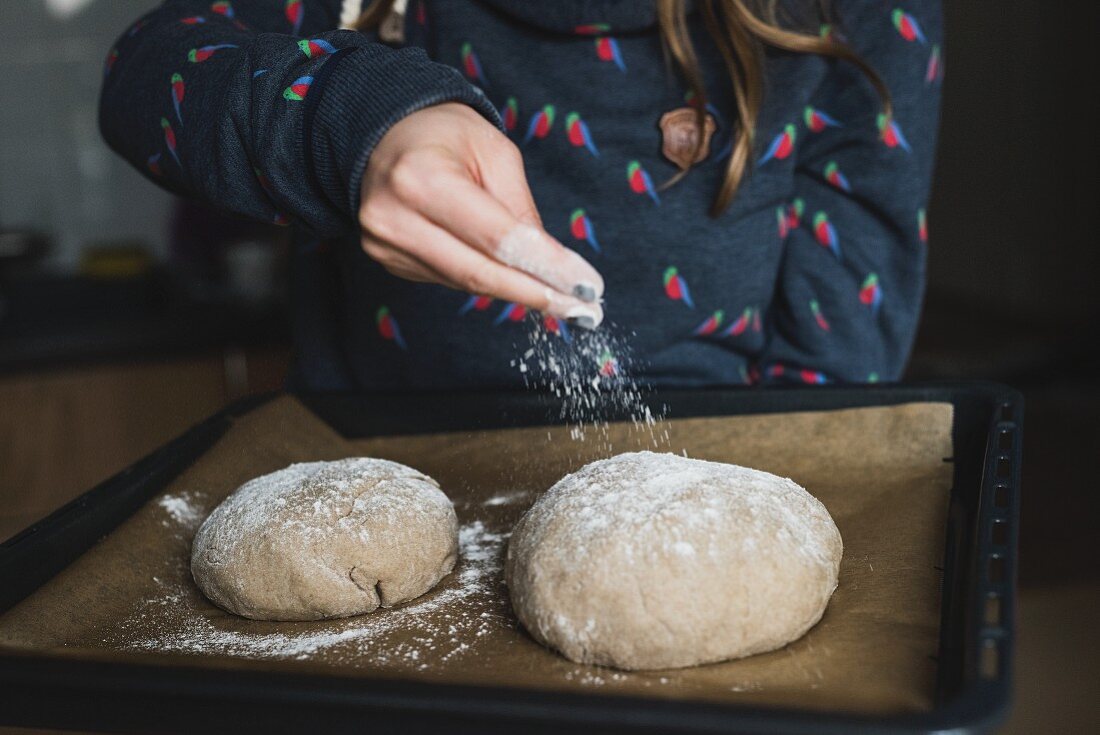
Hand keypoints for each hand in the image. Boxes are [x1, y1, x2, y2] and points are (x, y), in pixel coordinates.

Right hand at [359, 103, 603, 327]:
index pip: (497, 238)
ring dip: (517, 292)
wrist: (384, 136)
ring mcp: (386, 245)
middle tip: (583, 310)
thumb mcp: (496, 155)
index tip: (587, 287)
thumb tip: (554, 268)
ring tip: (561, 299)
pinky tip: (512, 277)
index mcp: (421, 178)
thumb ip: (521, 211)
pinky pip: (451, 280)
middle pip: (480, 273)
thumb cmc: (445, 136)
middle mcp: (395, 218)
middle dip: (537, 294)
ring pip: (467, 283)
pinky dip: (487, 280)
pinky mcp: (389, 262)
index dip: (546, 267)